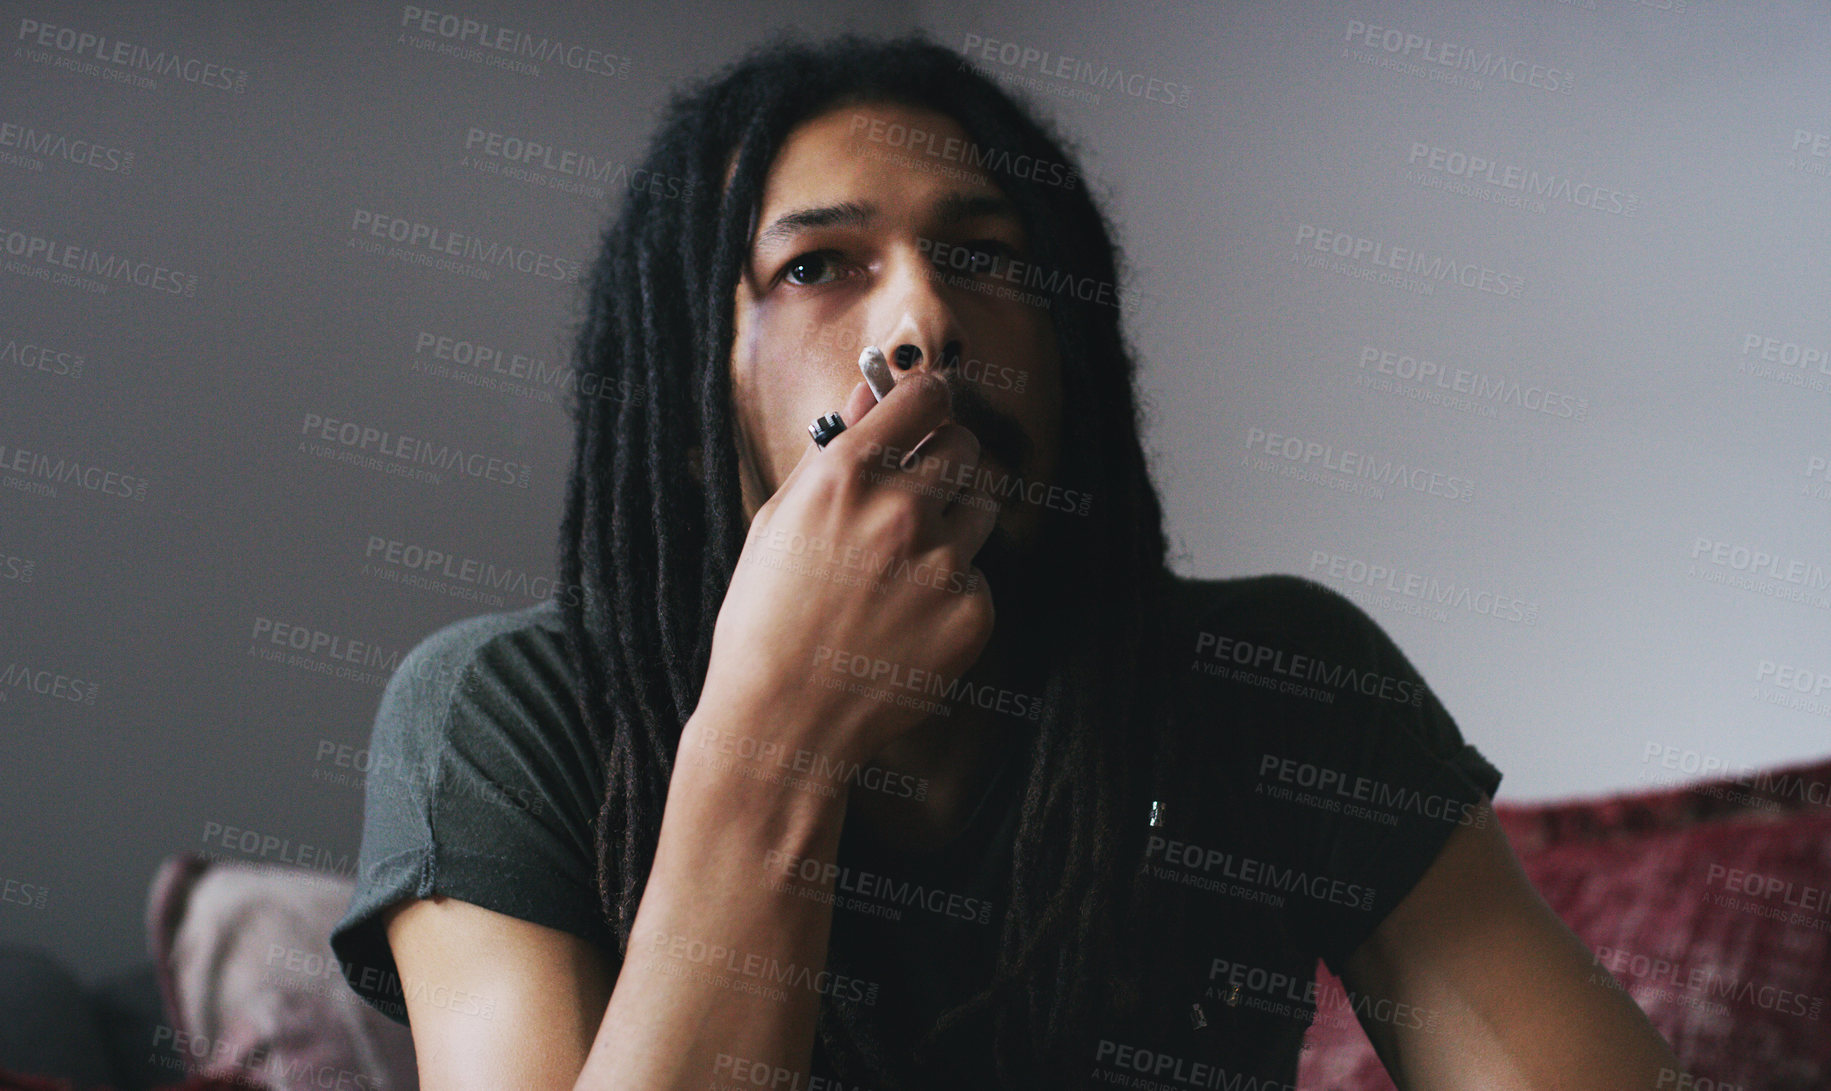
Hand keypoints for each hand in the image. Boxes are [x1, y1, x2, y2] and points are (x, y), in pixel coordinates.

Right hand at [693, 371, 999, 772]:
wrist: (783, 717)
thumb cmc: (767, 616)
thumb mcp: (783, 517)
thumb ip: (836, 447)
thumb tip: (873, 388)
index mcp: (848, 474)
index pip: (928, 396)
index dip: (929, 402)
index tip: (927, 415)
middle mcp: (902, 509)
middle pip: (967, 446)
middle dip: (945, 462)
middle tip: (916, 495)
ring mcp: (944, 562)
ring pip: (984, 506)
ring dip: (957, 520)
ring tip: (908, 561)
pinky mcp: (972, 611)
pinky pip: (980, 574)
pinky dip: (954, 588)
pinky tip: (908, 617)